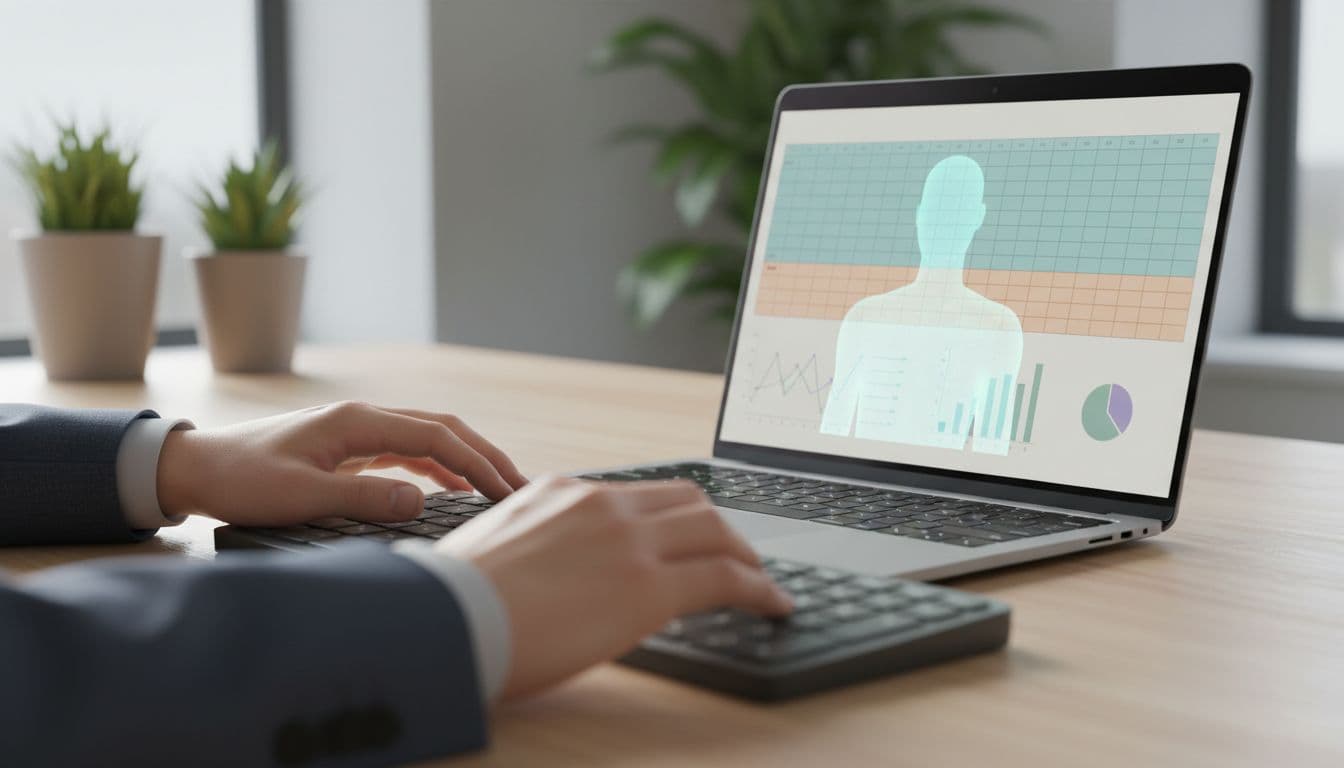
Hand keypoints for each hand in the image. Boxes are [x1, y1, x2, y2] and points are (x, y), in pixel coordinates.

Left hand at [156, 401, 527, 525]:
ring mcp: (357, 431)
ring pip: (428, 438)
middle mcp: (363, 418)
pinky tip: (452, 490)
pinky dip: (437, 469)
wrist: (196, 469)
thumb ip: (364, 499)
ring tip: (497, 489)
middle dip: (485, 455)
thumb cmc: (242, 481)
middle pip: (443, 429)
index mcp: (357, 422)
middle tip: (520, 486)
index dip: (477, 464)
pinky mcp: (349, 448)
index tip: (507, 491)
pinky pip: (407, 453)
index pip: (437, 438)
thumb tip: (423, 503)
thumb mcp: (302, 497)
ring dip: (465, 460)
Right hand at [435, 476, 792, 699]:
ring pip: (716, 531)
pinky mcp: (650, 585)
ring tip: (760, 580)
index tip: (685, 534)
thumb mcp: (496, 550)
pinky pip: (726, 577)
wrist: (446, 622)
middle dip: (719, 527)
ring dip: (744, 554)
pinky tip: (772, 603)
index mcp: (563, 492)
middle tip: (735, 554)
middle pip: (689, 501)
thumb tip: (545, 572)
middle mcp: (603, 505)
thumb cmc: (454, 603)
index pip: (639, 495)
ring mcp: (630, 541)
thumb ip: (535, 546)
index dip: (673, 516)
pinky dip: (759, 588)